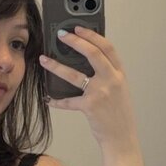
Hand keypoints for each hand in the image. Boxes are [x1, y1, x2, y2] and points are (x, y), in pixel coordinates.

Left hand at [39, 26, 136, 149]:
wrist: (122, 138)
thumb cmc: (119, 114)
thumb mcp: (119, 90)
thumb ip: (108, 75)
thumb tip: (88, 61)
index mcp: (120, 74)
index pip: (108, 47)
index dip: (92, 35)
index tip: (79, 28)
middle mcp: (112, 80)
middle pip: (93, 53)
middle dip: (75, 41)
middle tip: (60, 35)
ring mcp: (101, 93)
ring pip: (74, 75)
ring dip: (56, 66)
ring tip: (44, 59)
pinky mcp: (90, 106)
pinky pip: (68, 100)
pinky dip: (57, 100)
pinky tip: (49, 99)